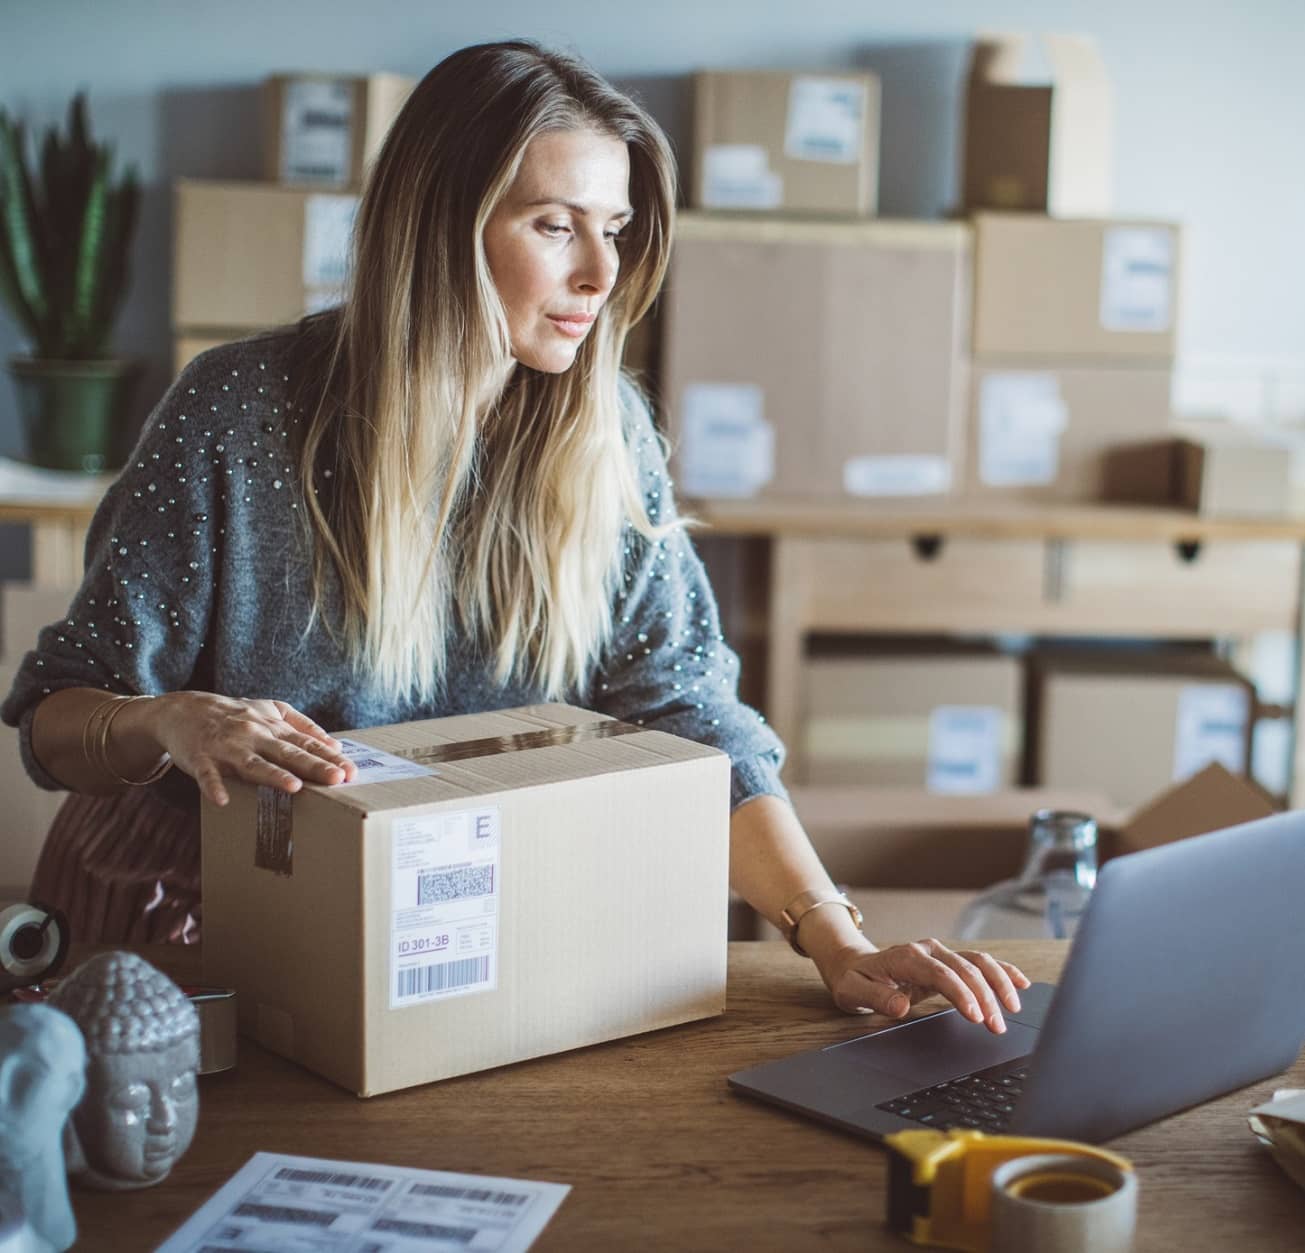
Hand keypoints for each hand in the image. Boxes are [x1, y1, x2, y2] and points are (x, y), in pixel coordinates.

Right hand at [143, 692, 356, 805]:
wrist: (184, 709)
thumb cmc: (234, 715)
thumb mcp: (270, 711)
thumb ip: (303, 726)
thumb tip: (335, 745)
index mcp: (273, 727)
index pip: (306, 744)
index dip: (329, 758)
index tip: (351, 772)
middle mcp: (254, 735)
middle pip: (288, 753)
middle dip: (313, 766)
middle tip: (337, 779)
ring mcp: (227, 747)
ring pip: (253, 763)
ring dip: (272, 775)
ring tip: (293, 787)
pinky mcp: (200, 758)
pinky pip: (207, 775)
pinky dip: (214, 786)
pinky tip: (222, 800)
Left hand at [817, 937, 1029, 1034]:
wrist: (854, 965)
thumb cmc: (855, 980)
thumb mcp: (853, 991)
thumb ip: (876, 998)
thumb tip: (900, 1005)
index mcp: (906, 956)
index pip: (941, 973)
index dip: (962, 993)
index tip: (976, 1016)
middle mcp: (928, 950)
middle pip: (965, 969)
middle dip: (985, 996)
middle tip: (997, 1026)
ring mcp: (941, 953)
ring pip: (979, 962)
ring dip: (999, 984)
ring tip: (1013, 1010)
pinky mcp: (950, 962)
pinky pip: (980, 963)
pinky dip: (1002, 971)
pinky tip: (1021, 983)